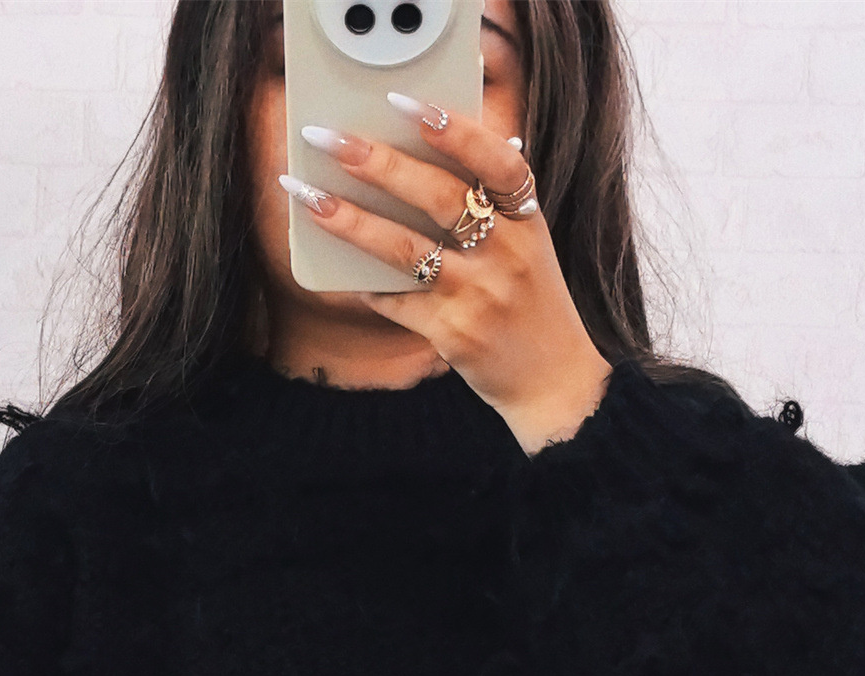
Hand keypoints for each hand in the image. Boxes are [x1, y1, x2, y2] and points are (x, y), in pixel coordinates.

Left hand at [285, 98, 611, 453]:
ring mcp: (480, 296)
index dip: (454, 131)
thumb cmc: (532, 305)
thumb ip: (495, 204)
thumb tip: (441, 150)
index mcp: (528, 221)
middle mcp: (507, 253)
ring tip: (310, 196)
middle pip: (439, 198)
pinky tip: (340, 269)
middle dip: (379, 164)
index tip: (406, 104)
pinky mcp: (454, 334)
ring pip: (406, 249)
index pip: (497, 162)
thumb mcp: (530, 247)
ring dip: (352, 221)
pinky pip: (398, 301)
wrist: (555, 383)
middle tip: (329, 139)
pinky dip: (367, 284)